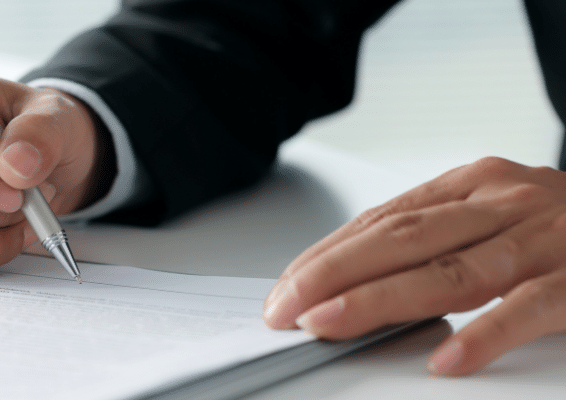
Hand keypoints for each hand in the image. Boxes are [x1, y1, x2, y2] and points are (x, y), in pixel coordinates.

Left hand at [263, 157, 565, 375]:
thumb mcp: (499, 216)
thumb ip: (440, 240)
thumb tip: (355, 280)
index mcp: (477, 185)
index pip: (384, 219)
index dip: (329, 254)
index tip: (285, 287)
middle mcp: (508, 202)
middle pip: (403, 238)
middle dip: (335, 273)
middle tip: (287, 308)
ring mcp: (549, 238)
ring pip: (452, 270)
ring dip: (383, 299)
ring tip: (331, 323)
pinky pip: (532, 308)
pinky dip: (487, 333)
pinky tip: (446, 359)